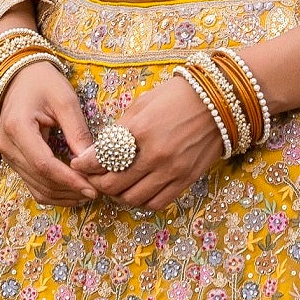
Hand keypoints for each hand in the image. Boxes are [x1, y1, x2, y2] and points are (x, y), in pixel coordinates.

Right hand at [0, 58, 105, 204]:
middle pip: (40, 180)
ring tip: (88, 192)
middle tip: (97, 191)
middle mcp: (7, 145)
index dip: (69, 180)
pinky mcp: (13, 159)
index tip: (92, 188)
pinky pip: (33, 183)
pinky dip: (54, 191)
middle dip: (69, 189)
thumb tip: (92, 161)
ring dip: (63, 195)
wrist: (20, 76)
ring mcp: (7, 155)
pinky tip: (73, 190)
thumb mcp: (65, 100)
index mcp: (17, 127)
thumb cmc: (43, 82)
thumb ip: (77, 131)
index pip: (44, 164)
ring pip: (36, 187)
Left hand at [86, 71, 225, 214]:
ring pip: (132, 199)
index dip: (85, 165)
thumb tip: (96, 153)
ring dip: (118, 195)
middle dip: (97, 183)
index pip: (102, 158)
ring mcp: (172, 170)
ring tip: (115, 185)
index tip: (79, 164)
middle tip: (93, 177)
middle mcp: (155, 155)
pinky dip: (142, 201)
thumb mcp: (142, 104)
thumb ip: (119, 130)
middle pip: (113, 184)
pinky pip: (157, 203)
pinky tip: (137, 190)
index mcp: (140, 130)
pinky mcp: (186, 180)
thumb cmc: (177, 97)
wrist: (220, 102)